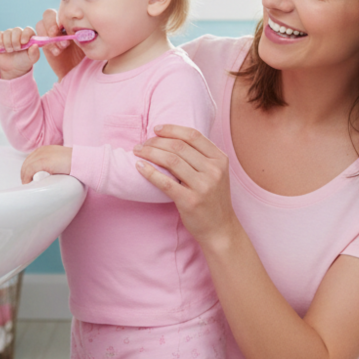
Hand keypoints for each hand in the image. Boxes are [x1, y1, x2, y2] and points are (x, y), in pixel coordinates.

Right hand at [0, 26, 38, 79]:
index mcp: (29, 36)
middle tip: (16, 49)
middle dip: (15, 41)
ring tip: (10, 51)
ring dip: (7, 43)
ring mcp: (10, 35)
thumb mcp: (31, 59)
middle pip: (16, 30)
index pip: (28, 30)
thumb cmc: (24, 61)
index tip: (23, 42)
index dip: (25, 34)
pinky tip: (2, 47)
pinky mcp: (1, 37)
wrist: (13, 67)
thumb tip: (35, 45)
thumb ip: (34, 52)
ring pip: (7, 32)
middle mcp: (20, 33)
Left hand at [21, 144, 71, 183]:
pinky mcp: (42, 161)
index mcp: (45, 149)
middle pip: (26, 163)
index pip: (30, 159)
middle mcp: (42, 150)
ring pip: (26, 167)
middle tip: (27, 184)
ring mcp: (41, 155)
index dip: (28, 170)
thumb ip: (53, 165)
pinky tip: (28, 184)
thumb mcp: (60, 160)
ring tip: (28, 186)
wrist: (81, 161)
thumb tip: (49, 175)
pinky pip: (29, 170)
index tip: (29, 178)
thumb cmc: (75, 163)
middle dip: (24, 174)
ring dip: (25, 177)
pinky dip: (27, 178)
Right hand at [36, 9, 84, 79]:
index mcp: (70, 18)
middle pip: (48, 14)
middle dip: (51, 24)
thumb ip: (84, 31)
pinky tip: (56, 53)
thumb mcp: (89, 40)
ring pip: (40, 24)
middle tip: (57, 35)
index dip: (62, 14)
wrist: (78, 69)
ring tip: (60, 49)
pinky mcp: (44, 43)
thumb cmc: (88, 52)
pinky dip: (46, 44)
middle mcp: (58, 23)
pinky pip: (37, 39)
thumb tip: (81, 21)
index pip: (61, 9)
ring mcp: (49, 33)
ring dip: (48, 36)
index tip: (70, 25)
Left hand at [133, 125, 237, 246]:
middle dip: (156, 142)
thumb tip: (172, 138)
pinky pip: (165, 182)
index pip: (193, 135)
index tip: (156, 129)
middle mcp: (213, 170)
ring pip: (171, 160)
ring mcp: (203, 186)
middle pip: (179, 146)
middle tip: (142, 144)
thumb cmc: (213, 198)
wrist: (220, 229)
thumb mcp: (216, 173)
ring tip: (138, 152)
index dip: (172, 129)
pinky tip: (139, 166)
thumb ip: (201, 156)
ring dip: (150, 153)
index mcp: (220, 159)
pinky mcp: (190, 201)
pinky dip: (150, 172)